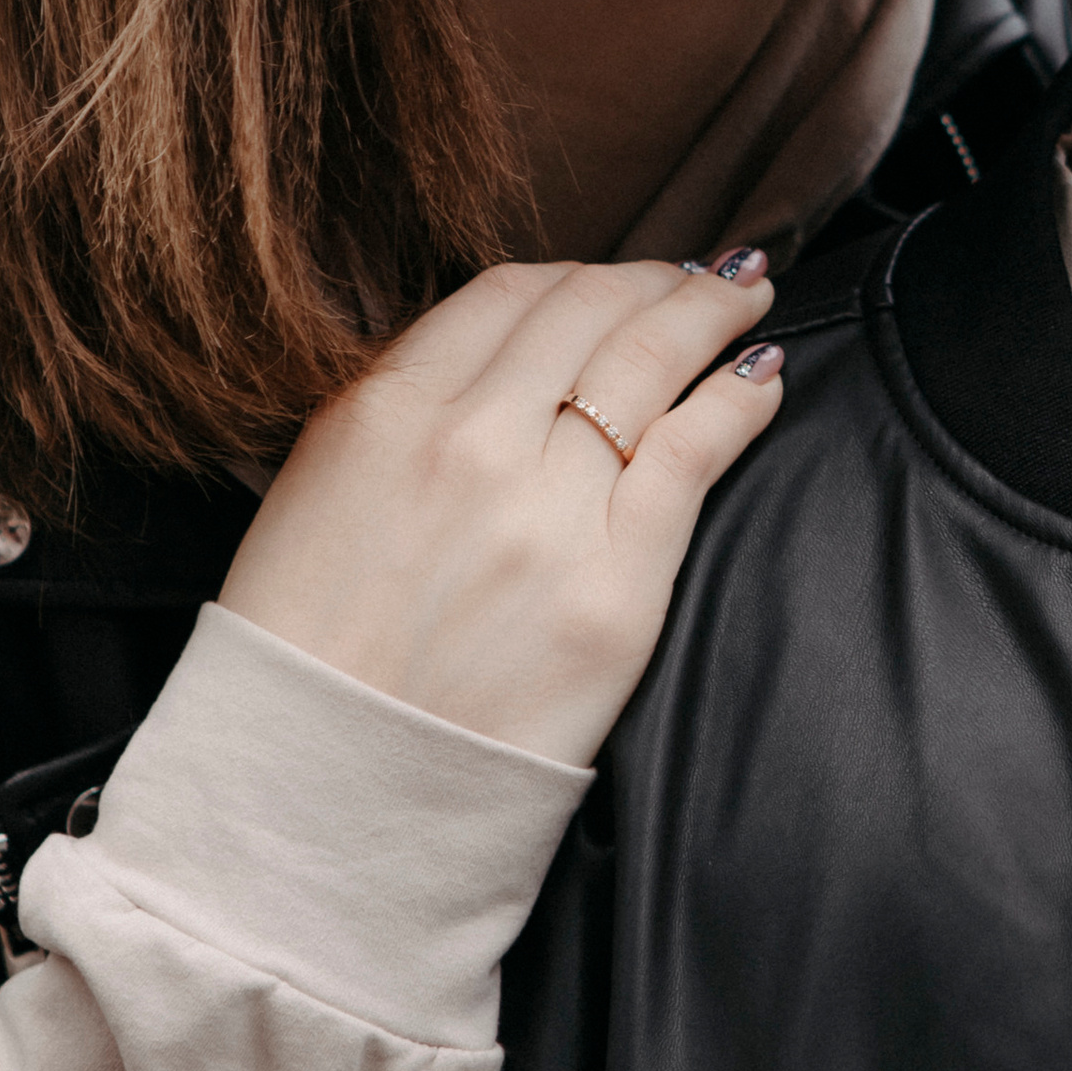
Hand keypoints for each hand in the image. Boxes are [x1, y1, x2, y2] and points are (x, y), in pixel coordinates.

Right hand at [221, 254, 782, 762]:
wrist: (323, 796)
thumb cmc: (308, 656)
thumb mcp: (315, 493)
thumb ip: (401, 412)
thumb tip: (499, 354)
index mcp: (385, 413)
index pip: (506, 296)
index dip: (574, 275)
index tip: (611, 278)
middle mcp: (472, 443)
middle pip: (590, 311)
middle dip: (656, 281)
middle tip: (699, 274)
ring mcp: (549, 512)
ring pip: (652, 362)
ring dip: (710, 312)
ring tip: (747, 295)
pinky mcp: (615, 588)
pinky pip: (696, 451)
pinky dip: (739, 395)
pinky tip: (763, 373)